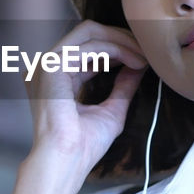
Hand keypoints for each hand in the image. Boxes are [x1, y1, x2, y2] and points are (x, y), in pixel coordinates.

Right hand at [0, 21, 147, 193]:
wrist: (67, 161)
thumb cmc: (83, 145)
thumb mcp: (112, 110)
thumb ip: (122, 87)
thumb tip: (139, 67)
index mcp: (56, 77)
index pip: (88, 48)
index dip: (117, 47)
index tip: (143, 57)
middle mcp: (48, 66)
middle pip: (88, 32)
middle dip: (121, 37)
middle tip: (146, 52)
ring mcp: (47, 63)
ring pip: (90, 32)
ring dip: (122, 41)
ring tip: (144, 58)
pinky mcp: (52, 65)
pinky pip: (90, 44)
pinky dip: (116, 49)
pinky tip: (134, 62)